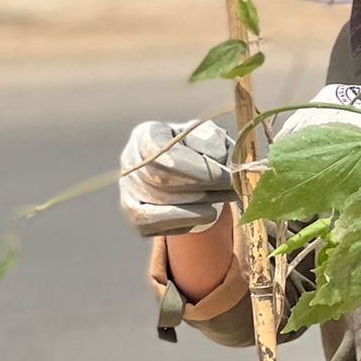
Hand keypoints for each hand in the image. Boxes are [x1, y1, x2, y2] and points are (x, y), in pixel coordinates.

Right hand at [119, 118, 235, 237]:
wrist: (190, 174)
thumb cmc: (200, 150)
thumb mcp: (210, 137)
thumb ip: (212, 142)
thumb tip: (216, 158)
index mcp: (146, 135)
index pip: (159, 151)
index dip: (192, 167)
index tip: (223, 175)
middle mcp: (130, 162)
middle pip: (160, 179)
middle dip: (200, 186)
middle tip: (231, 188)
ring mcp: (129, 191)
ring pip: (159, 204)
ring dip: (198, 205)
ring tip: (225, 199)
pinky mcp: (136, 216)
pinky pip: (157, 225)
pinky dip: (186, 221)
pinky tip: (209, 214)